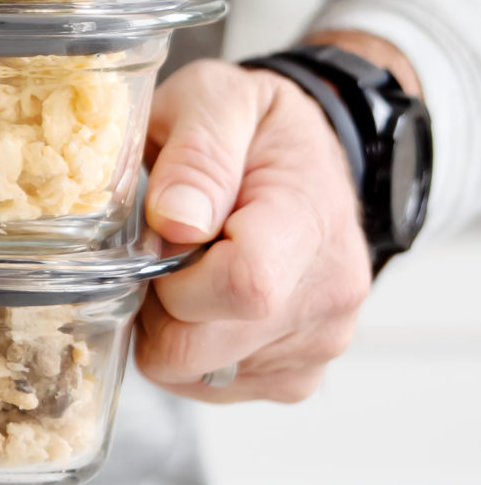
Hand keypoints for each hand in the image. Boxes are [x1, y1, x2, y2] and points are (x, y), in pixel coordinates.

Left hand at [137, 57, 372, 403]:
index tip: (160, 233)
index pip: (243, 288)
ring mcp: (318, 345)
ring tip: (189, 264)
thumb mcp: (219, 98)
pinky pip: (215, 386)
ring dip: (172, 327)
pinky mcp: (297, 375)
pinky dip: (194, 349)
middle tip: (159, 248)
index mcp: (311, 224)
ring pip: (199, 374)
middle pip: (203, 349)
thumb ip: (196, 154)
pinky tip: (205, 295)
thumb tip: (176, 223)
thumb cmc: (257, 125)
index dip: (172, 273)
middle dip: (156, 304)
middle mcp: (328, 299)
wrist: (310, 153)